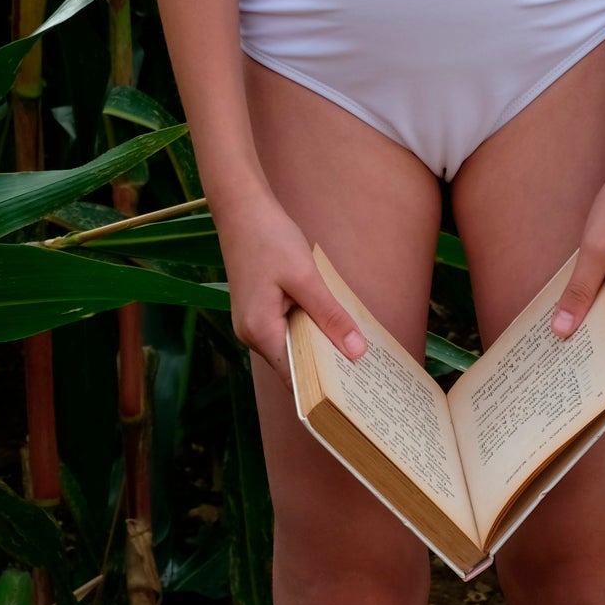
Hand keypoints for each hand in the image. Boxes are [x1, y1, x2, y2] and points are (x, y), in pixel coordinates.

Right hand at [217, 190, 366, 389]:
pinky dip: (307, 329)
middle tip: (364, 371)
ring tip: (353, 348)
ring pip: (291, 346)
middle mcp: (251, 334)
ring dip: (318, 345)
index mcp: (260, 331)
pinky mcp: (257, 309)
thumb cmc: (270, 238)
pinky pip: (285, 329)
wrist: (241, 208)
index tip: (354, 396)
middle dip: (326, 368)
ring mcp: (251, 323)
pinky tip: (330, 322)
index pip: (295, 378)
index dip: (323, 390)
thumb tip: (356, 352)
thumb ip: (330, 316)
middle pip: (293, 364)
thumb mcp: (305, 277)